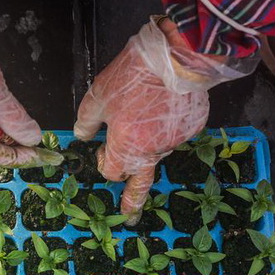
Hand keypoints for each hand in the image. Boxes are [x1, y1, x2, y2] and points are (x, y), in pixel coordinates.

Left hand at [74, 17, 253, 223]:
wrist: (177, 56)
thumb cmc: (133, 77)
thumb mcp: (97, 97)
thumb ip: (86, 122)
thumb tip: (81, 136)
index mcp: (126, 147)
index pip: (111, 172)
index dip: (101, 164)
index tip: (98, 154)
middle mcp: (153, 151)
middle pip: (139, 181)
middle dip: (133, 201)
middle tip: (129, 217)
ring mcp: (176, 140)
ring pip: (156, 150)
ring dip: (147, 142)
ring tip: (145, 112)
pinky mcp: (193, 127)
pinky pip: (173, 132)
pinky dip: (165, 124)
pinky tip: (163, 103)